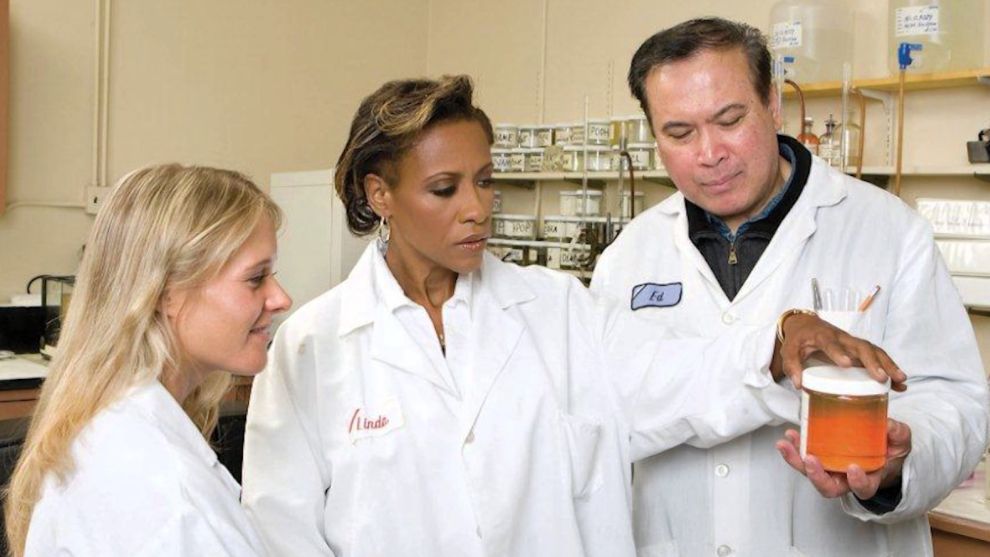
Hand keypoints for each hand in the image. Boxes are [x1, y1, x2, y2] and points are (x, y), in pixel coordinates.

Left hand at [771, 313, 906, 390]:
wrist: (807, 325)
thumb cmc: (798, 339)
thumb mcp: (789, 349)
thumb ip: (792, 365)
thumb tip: (799, 384)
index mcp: (823, 335)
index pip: (831, 342)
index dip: (839, 352)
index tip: (847, 364)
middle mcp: (842, 337)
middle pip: (861, 346)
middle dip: (873, 361)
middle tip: (882, 377)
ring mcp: (853, 343)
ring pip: (874, 351)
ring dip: (888, 364)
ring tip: (900, 380)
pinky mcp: (860, 351)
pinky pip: (877, 357)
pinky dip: (889, 369)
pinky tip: (900, 384)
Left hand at [775, 419, 912, 499]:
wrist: (880, 447)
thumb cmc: (890, 448)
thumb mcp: (900, 440)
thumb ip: (897, 433)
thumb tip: (888, 425)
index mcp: (869, 479)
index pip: (863, 489)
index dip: (858, 482)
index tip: (854, 469)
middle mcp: (846, 480)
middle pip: (828, 487)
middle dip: (816, 476)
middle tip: (809, 460)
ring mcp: (831, 470)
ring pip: (811, 473)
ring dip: (796, 460)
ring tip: (786, 444)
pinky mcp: (819, 459)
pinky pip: (804, 458)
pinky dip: (795, 448)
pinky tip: (790, 435)